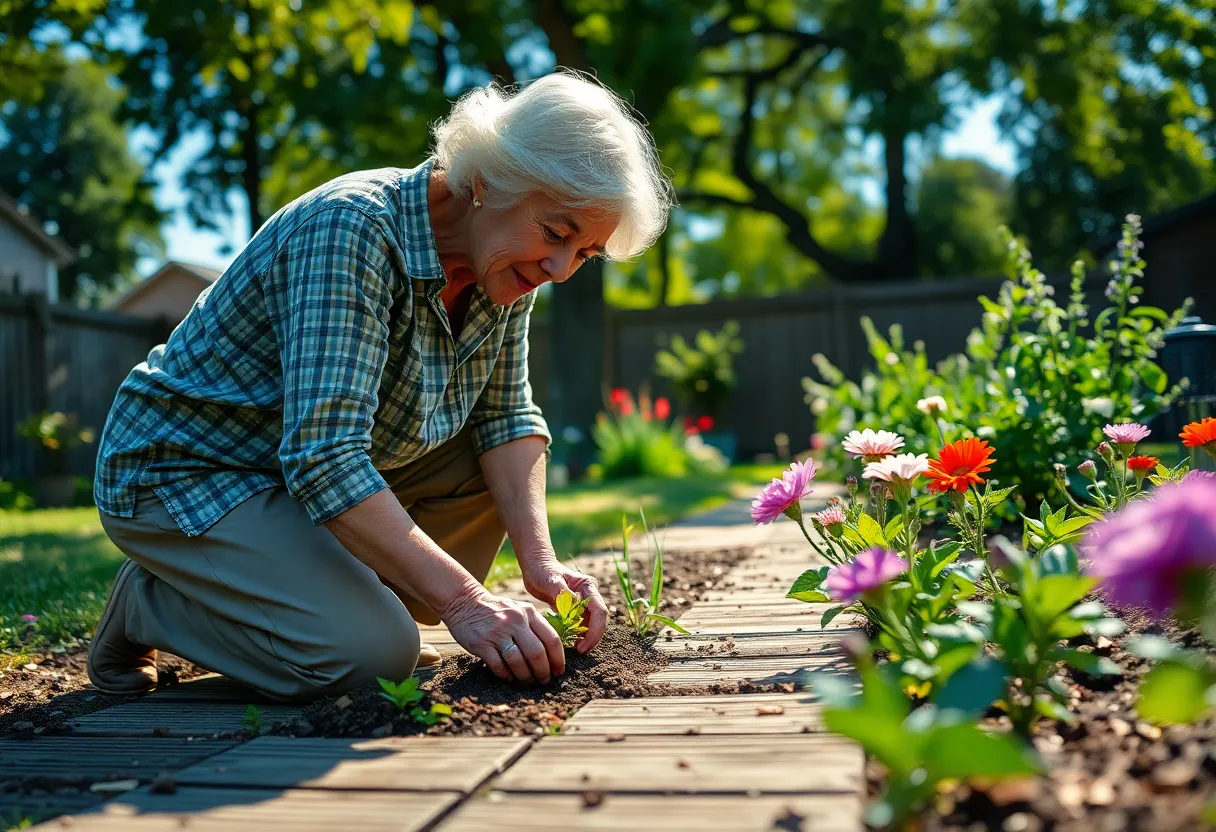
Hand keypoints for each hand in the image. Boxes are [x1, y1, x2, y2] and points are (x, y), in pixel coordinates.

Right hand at [440, 588, 564, 683]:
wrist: (464, 602)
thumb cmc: (497, 610)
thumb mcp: (519, 609)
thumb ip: (536, 625)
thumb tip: (553, 652)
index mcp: (529, 613)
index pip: (551, 639)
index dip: (558, 659)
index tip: (559, 671)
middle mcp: (515, 621)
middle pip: (537, 653)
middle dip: (543, 671)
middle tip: (544, 680)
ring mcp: (498, 632)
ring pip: (518, 662)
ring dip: (526, 677)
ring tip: (528, 681)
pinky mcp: (482, 644)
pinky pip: (499, 666)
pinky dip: (506, 676)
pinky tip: (509, 678)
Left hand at [522, 559, 608, 653]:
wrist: (536, 568)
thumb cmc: (542, 571)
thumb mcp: (550, 580)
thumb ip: (561, 591)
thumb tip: (574, 604)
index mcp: (588, 586)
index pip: (599, 611)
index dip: (595, 630)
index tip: (584, 644)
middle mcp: (589, 595)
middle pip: (599, 620)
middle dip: (592, 637)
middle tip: (580, 651)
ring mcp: (583, 603)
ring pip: (591, 624)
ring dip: (586, 638)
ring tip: (575, 650)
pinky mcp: (575, 610)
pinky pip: (580, 625)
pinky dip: (577, 635)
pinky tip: (569, 642)